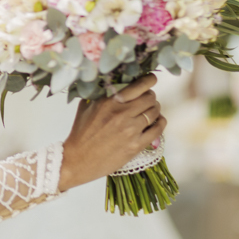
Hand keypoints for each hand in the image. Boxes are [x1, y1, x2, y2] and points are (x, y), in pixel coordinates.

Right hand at [58, 74, 165, 192]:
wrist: (78, 160)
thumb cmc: (80, 134)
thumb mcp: (85, 108)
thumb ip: (99, 94)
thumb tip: (111, 83)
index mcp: (108, 102)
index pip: (138, 86)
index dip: (149, 80)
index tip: (151, 79)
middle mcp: (121, 114)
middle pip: (150, 98)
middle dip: (151, 96)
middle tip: (148, 99)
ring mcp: (130, 130)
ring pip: (155, 112)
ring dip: (155, 109)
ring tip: (151, 111)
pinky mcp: (136, 145)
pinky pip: (157, 130)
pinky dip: (160, 123)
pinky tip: (157, 122)